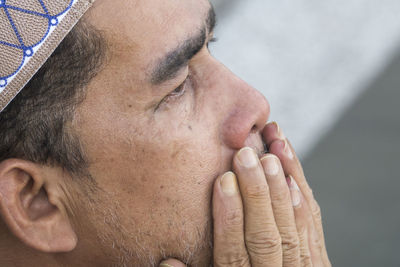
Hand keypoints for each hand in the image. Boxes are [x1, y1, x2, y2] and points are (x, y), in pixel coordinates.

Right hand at [160, 122, 330, 266]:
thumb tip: (168, 261)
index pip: (233, 253)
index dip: (228, 216)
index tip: (223, 181)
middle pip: (265, 237)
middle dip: (256, 193)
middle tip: (247, 155)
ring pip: (293, 232)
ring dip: (282, 191)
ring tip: (272, 156)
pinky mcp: (318, 266)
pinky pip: (314, 233)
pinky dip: (304, 204)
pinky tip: (294, 178)